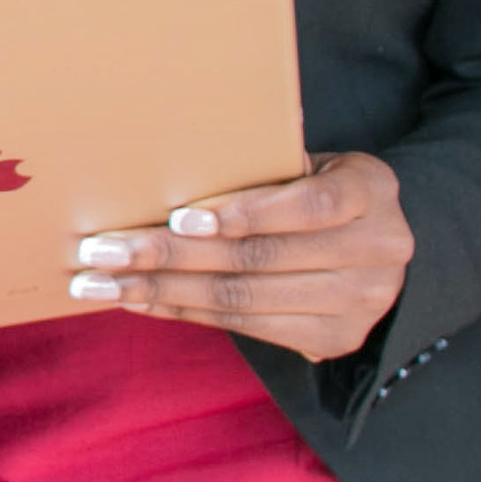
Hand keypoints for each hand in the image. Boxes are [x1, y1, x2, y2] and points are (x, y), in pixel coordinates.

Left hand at [71, 150, 411, 362]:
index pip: (306, 206)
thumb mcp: (309, 165)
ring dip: (162, 290)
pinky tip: (139, 299)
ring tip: (103, 282)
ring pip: (243, 298)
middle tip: (102, 251)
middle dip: (170, 256)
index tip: (175, 219)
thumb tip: (175, 142)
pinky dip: (183, 311)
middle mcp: (378, 250)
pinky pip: (244, 327)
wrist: (377, 247)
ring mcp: (360, 302)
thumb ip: (263, 161)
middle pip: (258, 258)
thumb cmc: (317, 190)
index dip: (241, 213)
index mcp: (371, 191)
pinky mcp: (335, 339)